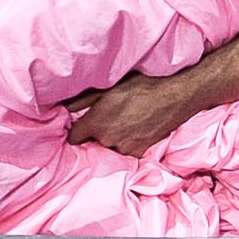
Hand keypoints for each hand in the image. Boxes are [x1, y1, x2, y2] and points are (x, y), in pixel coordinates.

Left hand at [65, 67, 207, 156]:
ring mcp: (124, 149)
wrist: (174, 97)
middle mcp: (107, 140)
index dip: (77, 130)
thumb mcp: (109, 87)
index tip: (83, 124)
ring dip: (115, 138)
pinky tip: (138, 128)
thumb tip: (63, 107)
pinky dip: (129, 142)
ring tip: (127, 121)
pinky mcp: (139, 153)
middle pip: (94, 141)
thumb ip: (83, 100)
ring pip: (111, 146)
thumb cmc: (141, 86)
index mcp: (96, 123)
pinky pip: (127, 150)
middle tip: (112, 116)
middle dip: (99, 132)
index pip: (74, 137)